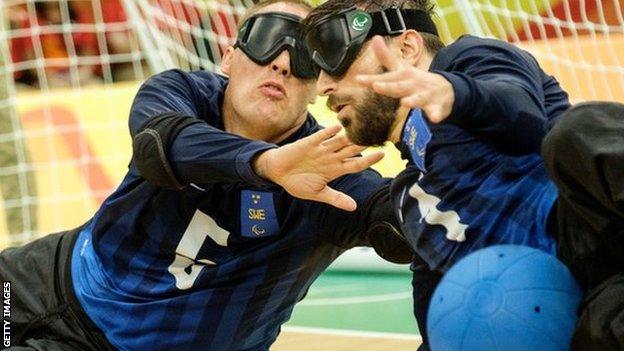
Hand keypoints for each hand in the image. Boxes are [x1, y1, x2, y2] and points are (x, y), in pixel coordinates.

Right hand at [254, 125, 383, 211]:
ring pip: (339, 141)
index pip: (356, 163)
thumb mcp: (317, 193)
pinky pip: (321, 136)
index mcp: (335, 170)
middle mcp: (331, 157)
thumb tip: (354, 207)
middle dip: (364, 144)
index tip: (382, 155)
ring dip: (350, 136)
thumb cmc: (297, 183)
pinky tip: (337, 127)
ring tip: (363, 129)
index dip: (369, 159)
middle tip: (378, 137)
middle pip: (351, 149)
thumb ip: (336, 198)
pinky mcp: (309, 143)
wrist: (277, 172)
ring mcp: (321, 149)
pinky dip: (328, 132)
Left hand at [356, 36, 454, 122]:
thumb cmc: (417, 80)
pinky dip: (436, 114)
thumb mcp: (401, 68)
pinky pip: (436, 111)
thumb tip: (375, 38)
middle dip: (388, 87)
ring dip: (413, 100)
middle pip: (399, 86)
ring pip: (419, 98)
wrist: (446, 87)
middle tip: (376, 86)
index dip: (371, 79)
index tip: (358, 79)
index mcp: (403, 76)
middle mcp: (413, 84)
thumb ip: (386, 57)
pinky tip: (435, 118)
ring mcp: (426, 94)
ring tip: (405, 103)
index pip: (385, 78)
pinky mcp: (437, 105)